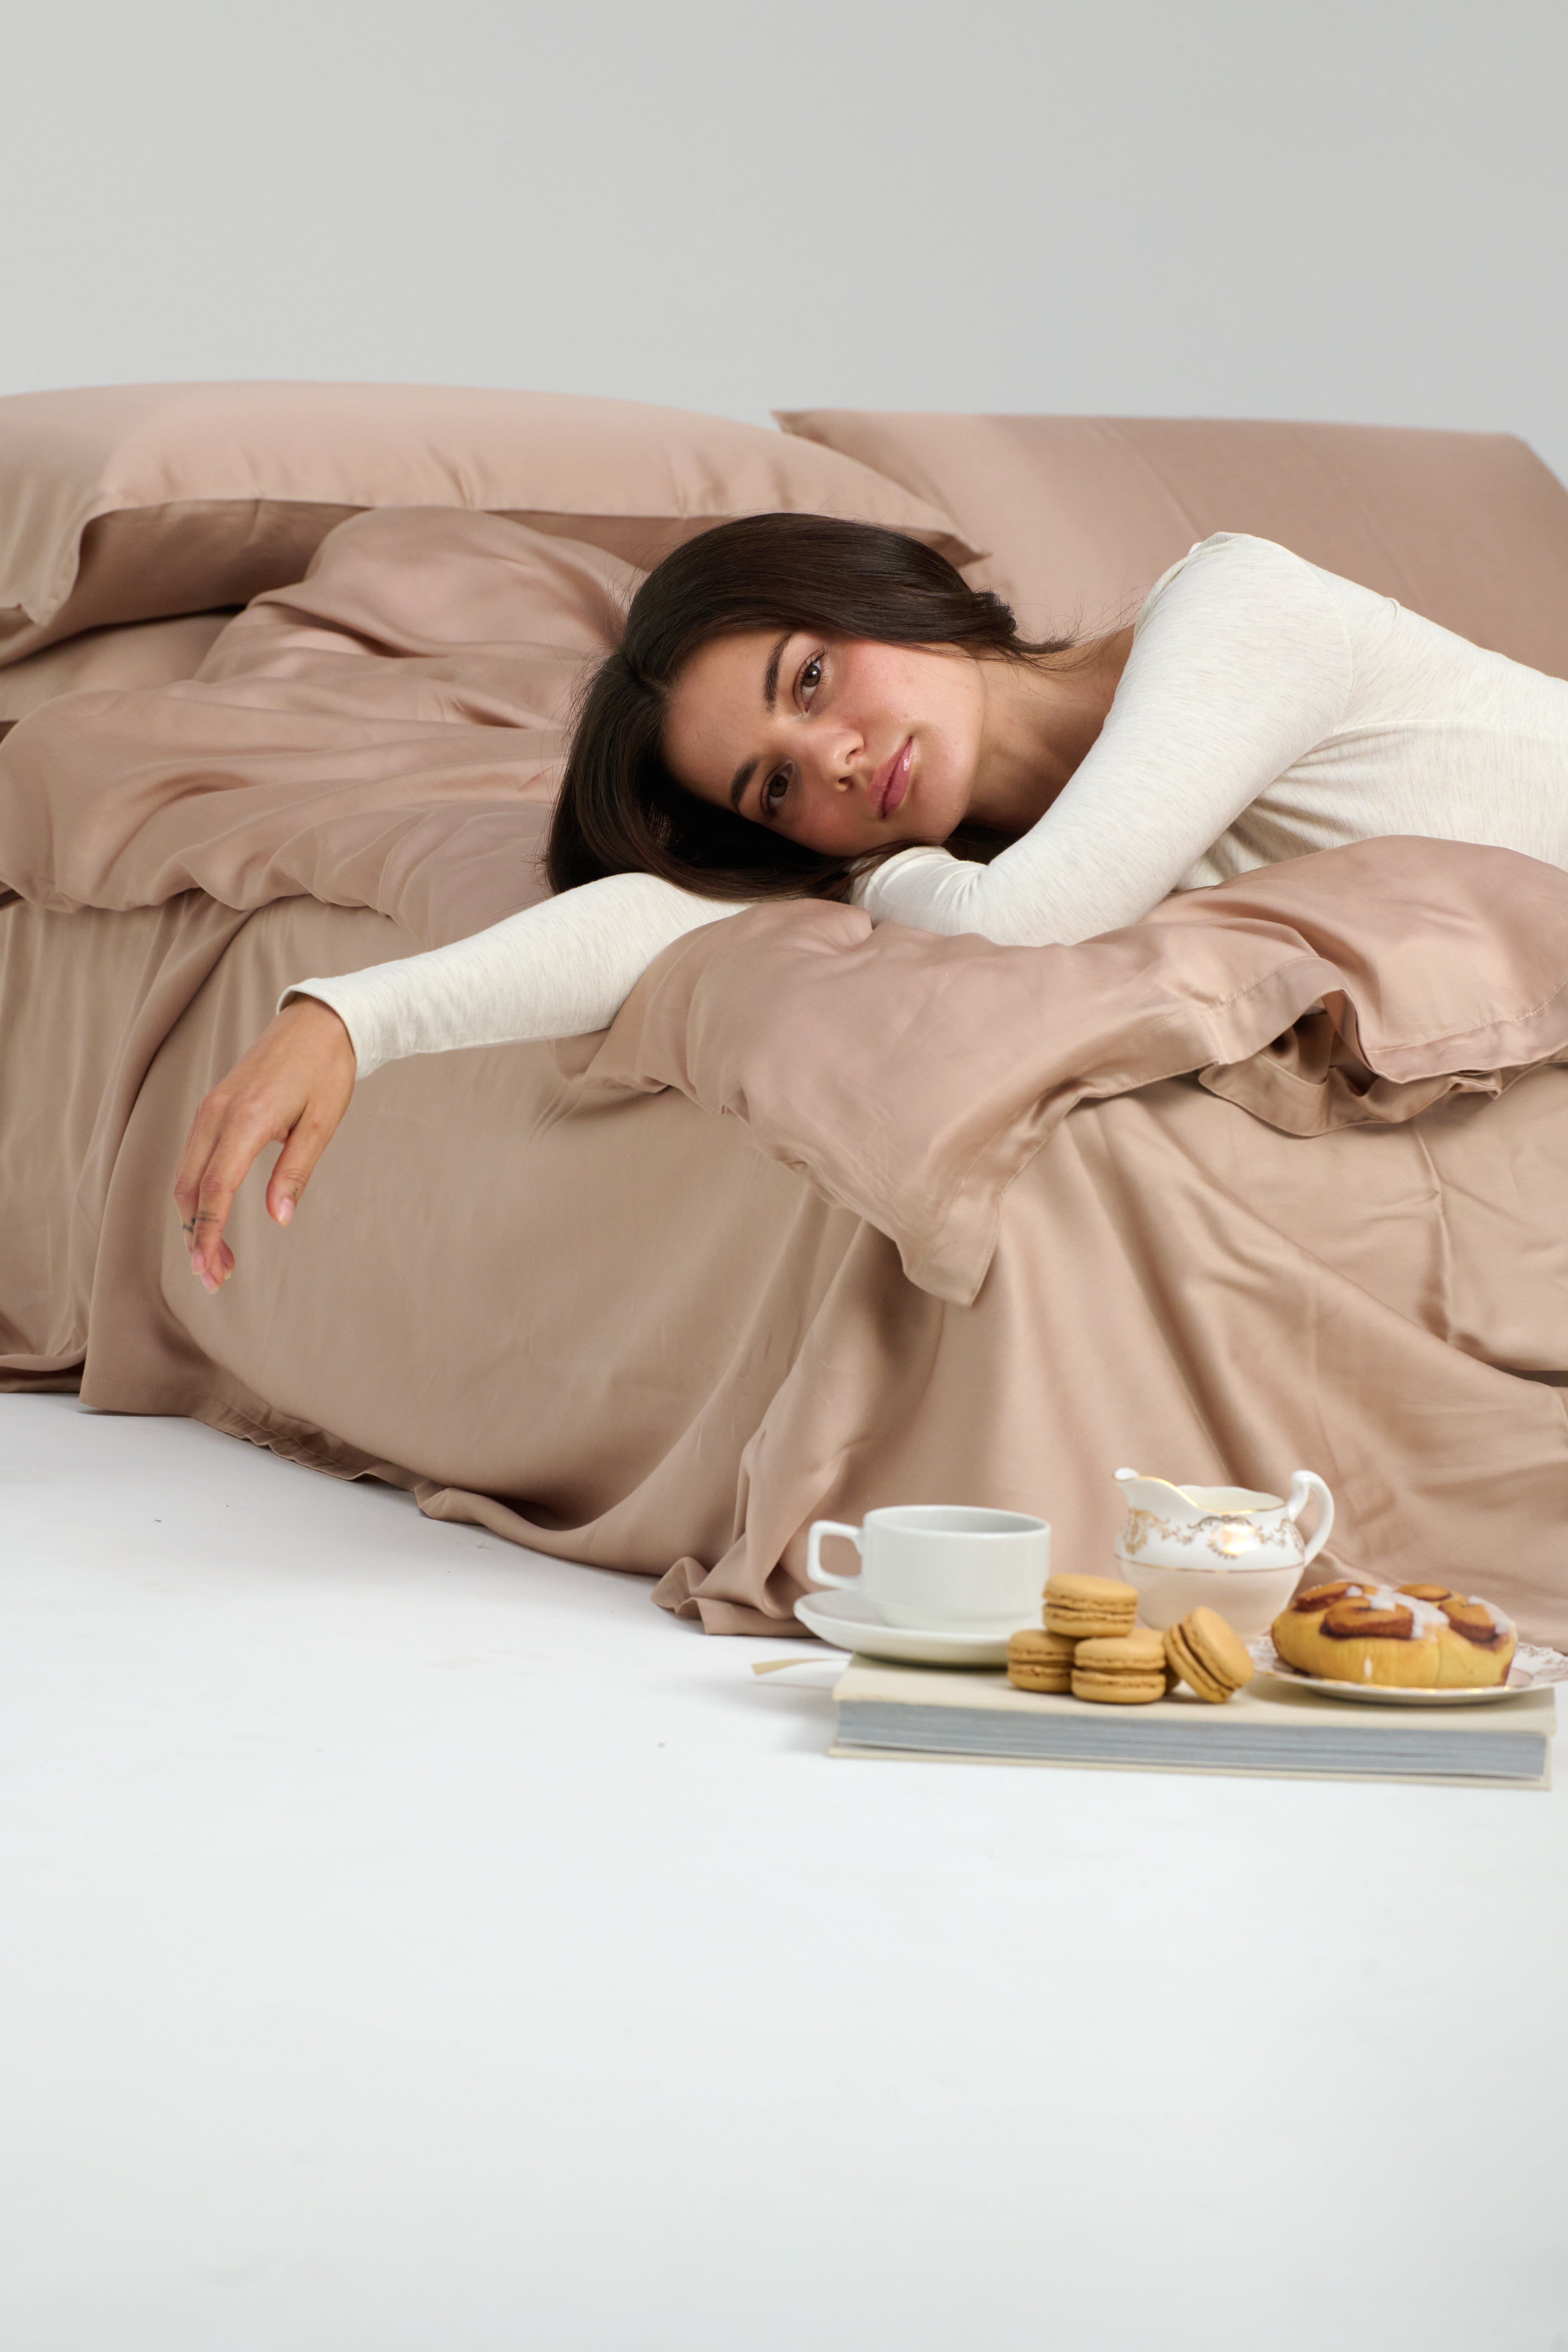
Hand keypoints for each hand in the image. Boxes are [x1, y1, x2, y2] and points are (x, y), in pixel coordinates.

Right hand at [174, 998, 356, 1292]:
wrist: (318, 1022)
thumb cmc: (326, 1071)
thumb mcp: (321, 1123)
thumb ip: (296, 1172)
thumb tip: (279, 1219)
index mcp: (244, 1120)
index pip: (215, 1190)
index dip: (209, 1233)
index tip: (211, 1269)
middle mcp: (216, 1114)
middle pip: (191, 1188)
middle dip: (197, 1236)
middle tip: (216, 1277)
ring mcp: (209, 1109)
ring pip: (187, 1175)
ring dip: (195, 1218)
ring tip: (217, 1256)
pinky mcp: (212, 1107)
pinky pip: (194, 1157)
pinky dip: (198, 1192)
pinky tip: (213, 1214)